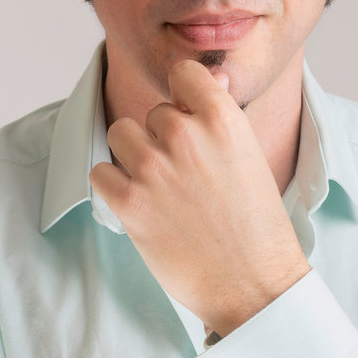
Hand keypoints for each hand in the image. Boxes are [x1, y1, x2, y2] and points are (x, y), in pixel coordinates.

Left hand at [89, 59, 309, 335]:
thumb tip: (213, 78)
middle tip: (186, 175)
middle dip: (162, 138)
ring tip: (160, 187)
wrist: (253, 284)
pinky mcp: (129, 203)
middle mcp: (186, 136)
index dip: (183, 95)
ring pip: (121, 134)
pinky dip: (115, 187)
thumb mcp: (249, 155)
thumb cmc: (256, 222)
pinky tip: (142, 206)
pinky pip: (101, 172)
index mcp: (223, 119)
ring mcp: (154, 169)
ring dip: (134, 157)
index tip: (188, 116)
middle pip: (152, 113)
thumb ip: (222, 115)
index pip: (183, 73)